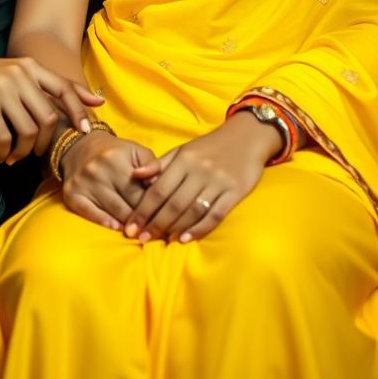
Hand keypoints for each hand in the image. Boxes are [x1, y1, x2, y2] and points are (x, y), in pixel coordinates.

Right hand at [0, 51, 102, 163]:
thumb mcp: (3, 75)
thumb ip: (30, 86)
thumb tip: (57, 108)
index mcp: (27, 66)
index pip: (64, 87)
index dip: (80, 109)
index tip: (86, 130)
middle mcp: (18, 73)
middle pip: (49, 116)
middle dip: (47, 143)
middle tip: (35, 155)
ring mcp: (1, 87)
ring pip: (29, 131)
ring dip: (23, 152)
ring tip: (13, 159)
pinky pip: (4, 138)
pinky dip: (3, 154)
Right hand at [59, 131, 159, 230]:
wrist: (80, 146)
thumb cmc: (115, 152)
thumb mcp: (136, 151)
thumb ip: (153, 165)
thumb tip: (159, 184)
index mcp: (116, 159)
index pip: (140, 192)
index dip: (154, 207)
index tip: (164, 218)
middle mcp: (98, 171)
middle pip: (127, 204)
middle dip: (142, 219)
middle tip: (154, 230)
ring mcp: (83, 183)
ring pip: (112, 212)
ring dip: (127, 224)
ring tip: (140, 232)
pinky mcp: (71, 194)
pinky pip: (89, 213)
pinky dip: (104, 222)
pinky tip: (116, 227)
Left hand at [124, 112, 281, 242]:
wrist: (247, 138)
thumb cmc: (208, 147)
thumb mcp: (182, 150)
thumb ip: (159, 164)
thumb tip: (135, 175)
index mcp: (184, 159)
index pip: (159, 189)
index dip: (143, 210)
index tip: (131, 226)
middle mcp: (200, 171)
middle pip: (174, 203)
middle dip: (155, 224)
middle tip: (141, 239)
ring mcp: (218, 182)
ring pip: (192, 211)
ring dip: (175, 228)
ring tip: (161, 240)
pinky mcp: (235, 192)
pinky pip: (215, 215)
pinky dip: (199, 228)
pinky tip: (185, 238)